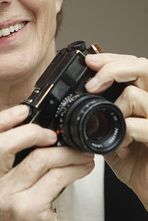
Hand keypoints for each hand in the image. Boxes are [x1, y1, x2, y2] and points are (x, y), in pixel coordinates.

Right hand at [0, 105, 93, 220]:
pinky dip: (75, 168)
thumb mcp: (12, 181)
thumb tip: (41, 123)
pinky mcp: (29, 210)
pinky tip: (82, 167)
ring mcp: (7, 198)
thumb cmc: (24, 210)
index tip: (23, 110)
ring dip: (66, 153)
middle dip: (32, 132)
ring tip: (80, 154)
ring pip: (38, 159)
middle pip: (2, 144)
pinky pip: (56, 178)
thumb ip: (17, 155)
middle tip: (52, 135)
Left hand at [85, 53, 147, 209]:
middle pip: (142, 66)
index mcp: (146, 96)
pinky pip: (138, 125)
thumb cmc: (137, 162)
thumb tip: (79, 99)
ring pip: (135, 94)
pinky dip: (123, 134)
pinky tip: (121, 147)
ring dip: (115, 110)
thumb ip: (104, 114)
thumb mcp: (114, 132)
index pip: (134, 64)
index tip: (90, 62)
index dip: (112, 59)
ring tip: (111, 127)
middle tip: (92, 83)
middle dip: (112, 68)